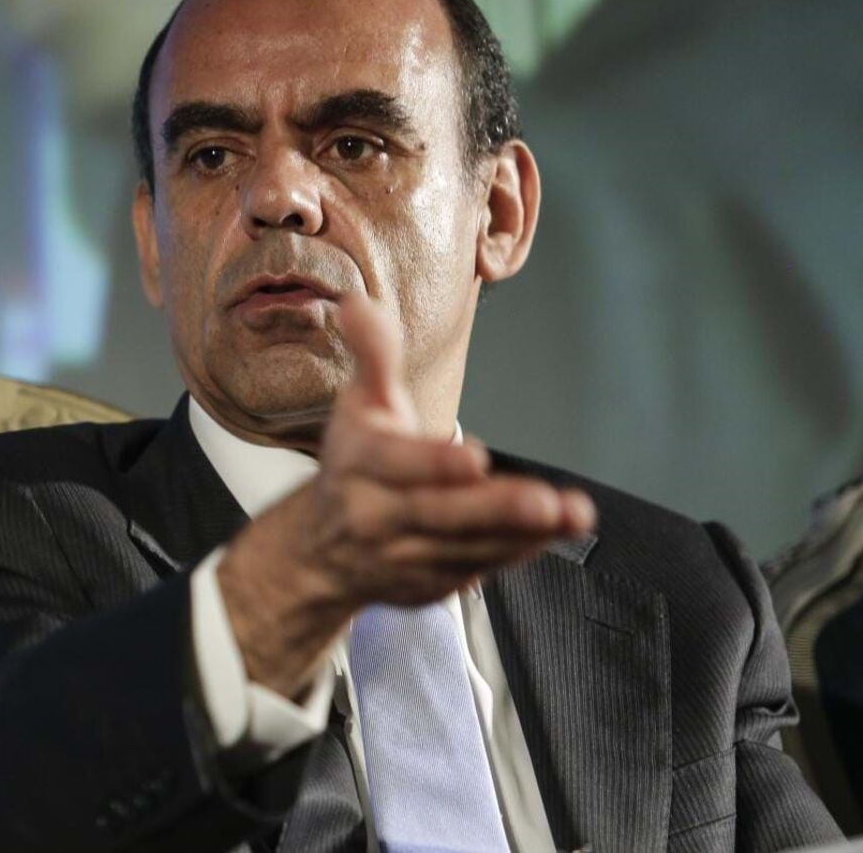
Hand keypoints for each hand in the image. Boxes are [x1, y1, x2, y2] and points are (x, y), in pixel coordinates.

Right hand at [216, 293, 595, 697]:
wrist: (316, 553)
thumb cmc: (353, 466)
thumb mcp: (358, 407)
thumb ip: (373, 357)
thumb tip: (359, 303)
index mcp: (358, 466)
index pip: (395, 465)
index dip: (434, 464)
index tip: (476, 459)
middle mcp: (376, 516)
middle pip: (438, 514)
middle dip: (495, 510)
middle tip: (546, 501)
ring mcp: (403, 558)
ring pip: (466, 547)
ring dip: (522, 534)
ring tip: (573, 514)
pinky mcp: (429, 586)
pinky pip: (477, 570)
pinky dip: (516, 552)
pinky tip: (554, 533)